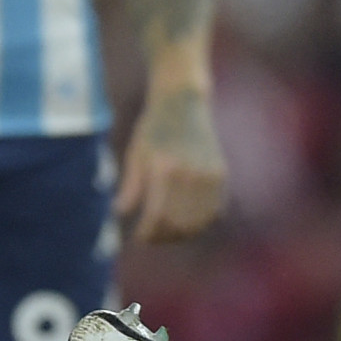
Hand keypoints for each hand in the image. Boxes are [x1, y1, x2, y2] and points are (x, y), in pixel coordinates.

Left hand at [114, 87, 225, 242]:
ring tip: (166, 233)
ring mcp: (209, 175)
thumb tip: (119, 214)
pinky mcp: (221, 175)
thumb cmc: (153, 128)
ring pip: (198, 222)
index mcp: (165, 168)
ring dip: (182, 234)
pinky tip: (186, 223)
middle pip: (178, 223)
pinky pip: (214, 211)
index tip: (138, 237)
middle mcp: (190, 174)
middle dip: (162, 236)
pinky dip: (201, 223)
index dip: (147, 232)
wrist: (183, 103)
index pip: (157, 215)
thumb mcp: (135, 153)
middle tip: (150, 238)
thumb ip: (130, 187)